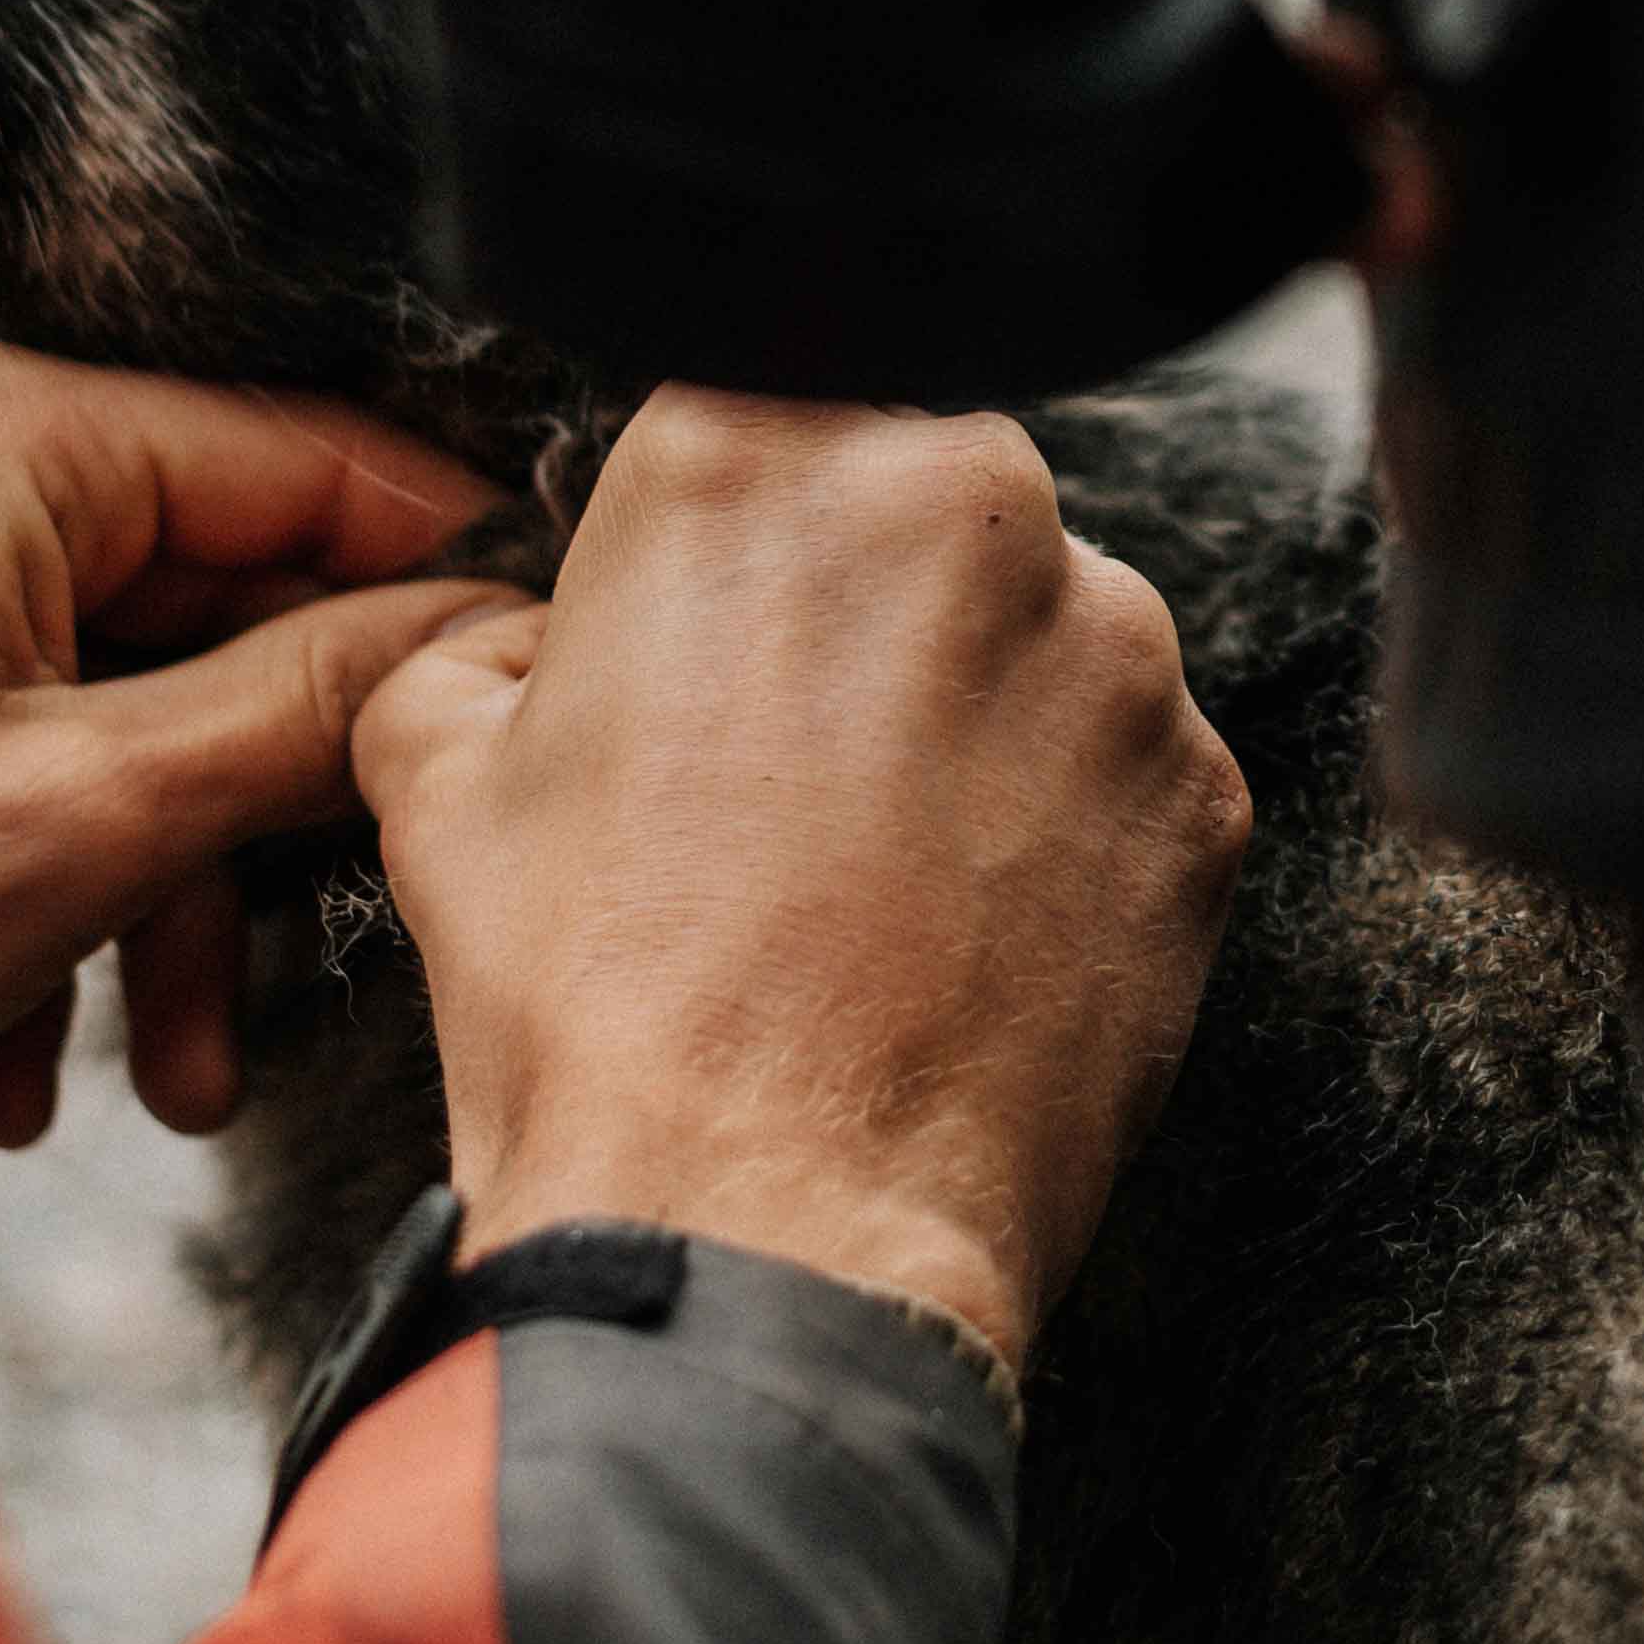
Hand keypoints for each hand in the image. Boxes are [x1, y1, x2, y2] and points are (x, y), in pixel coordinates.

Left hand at [0, 323, 502, 1188]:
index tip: (518, 694)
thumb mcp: (88, 823)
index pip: (294, 460)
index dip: (425, 588)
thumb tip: (481, 636)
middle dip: (251, 808)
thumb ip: (311, 710)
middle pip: (192, 588)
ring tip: (162, 1073)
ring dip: (145, 878)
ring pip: (91, 677)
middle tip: (314, 972)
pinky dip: (26, 864)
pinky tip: (20, 1049)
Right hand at [354, 391, 1251, 1364]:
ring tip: (881, 874)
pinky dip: (1065, 831)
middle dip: (869, 610)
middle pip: (924, 505)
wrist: (768, 1236)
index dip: (739, 534)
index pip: (764, 408)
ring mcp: (1113, 646)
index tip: (728, 625)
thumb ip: (485, 648)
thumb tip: (522, 651)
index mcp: (758, 451)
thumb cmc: (601, 1013)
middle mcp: (964, 501)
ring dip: (976, 717)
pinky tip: (972, 931)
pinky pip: (1128, 769)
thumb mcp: (438, 781)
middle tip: (793, 767)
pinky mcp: (1206, 785)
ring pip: (1041, 633)